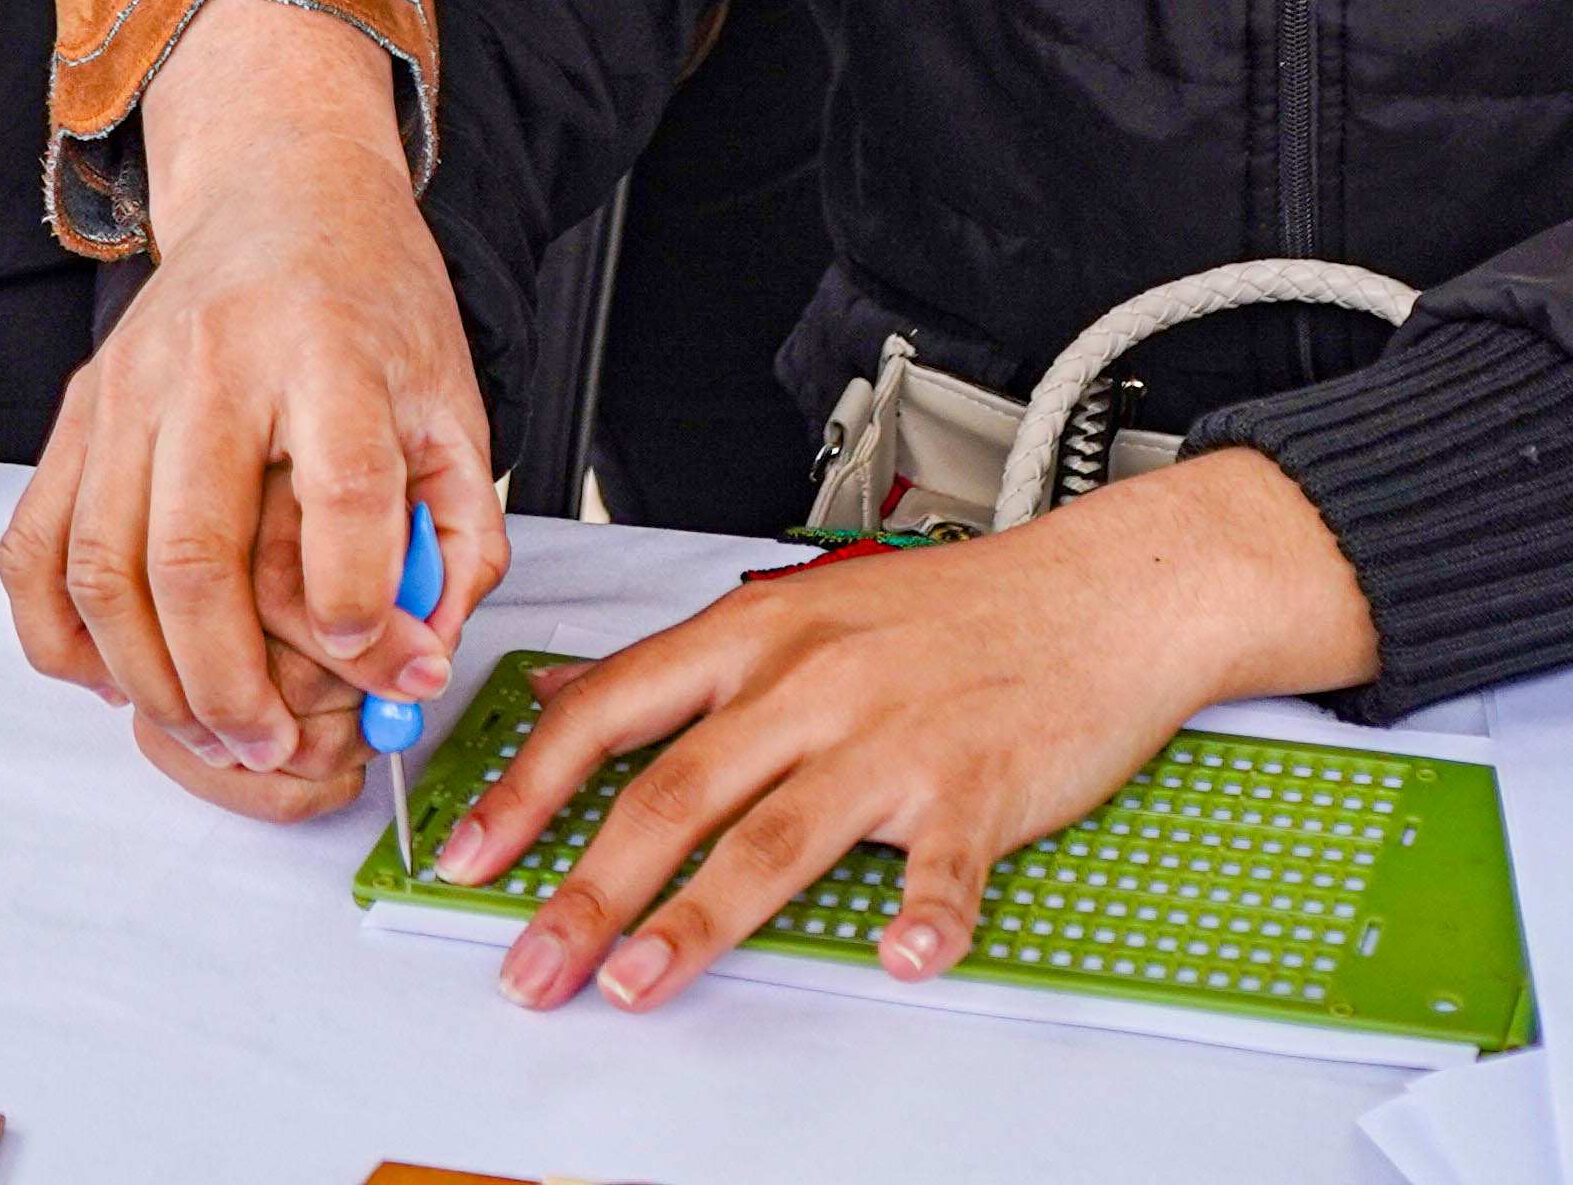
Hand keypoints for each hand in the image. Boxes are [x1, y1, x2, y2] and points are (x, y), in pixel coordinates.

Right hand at [0, 0, 508, 790]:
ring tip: (206, 733)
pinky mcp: (77, 410)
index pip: (342, 491)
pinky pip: (33, 544)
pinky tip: (113, 676)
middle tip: (270, 748)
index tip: (385, 661)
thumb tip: (417, 661)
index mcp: (331, 349)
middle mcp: (215, 363)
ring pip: (101, 564)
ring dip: (147, 678)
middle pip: (192, 552)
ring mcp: (128, 386)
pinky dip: (58, 632)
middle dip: (228, 683)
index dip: (361, 601)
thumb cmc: (373, 303)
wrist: (283, 189)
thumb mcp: (453, 401)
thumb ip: (456, 535)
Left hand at [448, 451, 1377, 1013]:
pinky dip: (922, 918)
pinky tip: (897, 962)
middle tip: (530, 965)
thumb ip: (688, 664)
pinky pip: (944, 866)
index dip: (528, 792)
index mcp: (759, 635)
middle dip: (584, 890)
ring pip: (774, 838)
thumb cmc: (958, 610)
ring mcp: (894, 737)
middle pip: (673, 793)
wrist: (1102, 589)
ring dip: (696, 922)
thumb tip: (569, 694)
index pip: (610, 712)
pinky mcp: (979, 786)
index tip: (471, 860)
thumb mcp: (804, 608)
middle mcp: (812, 683)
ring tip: (635, 983)